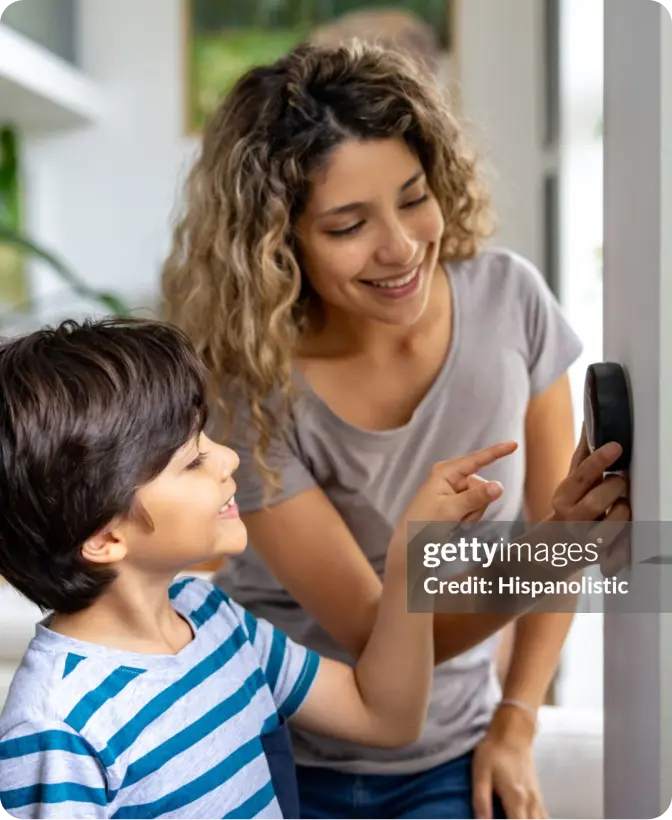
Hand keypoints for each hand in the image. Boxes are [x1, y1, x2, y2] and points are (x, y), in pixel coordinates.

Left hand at [401, 441, 518, 529]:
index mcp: (446, 472)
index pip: (476, 460)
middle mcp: (450, 477)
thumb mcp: (451, 510)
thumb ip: (476, 498)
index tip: (514, 444)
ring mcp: (454, 489)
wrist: (411, 543)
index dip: (496, 452)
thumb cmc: (424, 524)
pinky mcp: (456, 501)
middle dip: (477, 503)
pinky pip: (475, 506)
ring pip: (481, 498)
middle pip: (481, 485)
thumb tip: (499, 486)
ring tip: (456, 521)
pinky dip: (470, 517)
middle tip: (460, 517)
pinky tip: (457, 523)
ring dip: (473, 513)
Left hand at [472, 706, 547, 819]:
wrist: (513, 732)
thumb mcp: (481, 772)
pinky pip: (543, 817)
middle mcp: (530, 802)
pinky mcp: (538, 795)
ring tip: (515, 819)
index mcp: (516, 798)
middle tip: (506, 819)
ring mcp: (537, 799)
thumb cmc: (494, 750)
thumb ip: (481, 800)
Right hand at [549, 424, 630, 565]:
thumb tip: (589, 422)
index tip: (615, 447)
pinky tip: (626, 528)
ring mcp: (585, 541)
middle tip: (620, 482)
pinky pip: (620, 548)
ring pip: (612, 525)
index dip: (599, 460)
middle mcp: (571, 520)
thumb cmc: (570, 509)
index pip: (580, 477)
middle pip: (596, 502)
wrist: (555, 549)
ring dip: (623, 511)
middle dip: (614, 487)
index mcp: (562, 498)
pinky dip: (626, 539)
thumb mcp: (571, 484)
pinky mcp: (600, 557)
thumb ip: (582, 457)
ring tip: (622, 505)